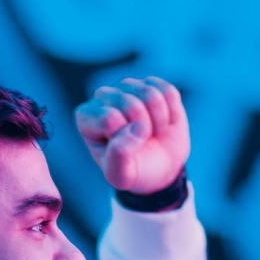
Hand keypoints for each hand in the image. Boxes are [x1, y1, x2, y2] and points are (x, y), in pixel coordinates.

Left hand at [75, 76, 190, 194]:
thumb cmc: (134, 170)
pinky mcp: (151, 83)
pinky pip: (168, 92)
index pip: (109, 118)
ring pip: (150, 94)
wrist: (160, 166)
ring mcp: (128, 86)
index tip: (127, 149)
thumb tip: (135, 129)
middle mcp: (103, 96)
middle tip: (144, 142)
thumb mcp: (121, 175)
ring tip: (154, 133)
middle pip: (129, 103)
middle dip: (145, 129)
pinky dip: (172, 112)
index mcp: (86, 118)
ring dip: (160, 121)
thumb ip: (118, 157)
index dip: (126, 137)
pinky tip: (164, 122)